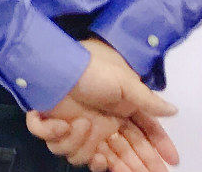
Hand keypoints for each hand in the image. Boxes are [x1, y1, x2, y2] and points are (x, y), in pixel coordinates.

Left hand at [24, 40, 177, 171]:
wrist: (57, 61)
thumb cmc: (91, 69)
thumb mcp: (124, 82)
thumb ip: (147, 100)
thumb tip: (172, 110)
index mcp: (116, 116)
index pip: (138, 141)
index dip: (151, 155)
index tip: (165, 166)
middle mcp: (98, 125)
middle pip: (117, 156)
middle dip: (131, 167)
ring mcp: (74, 127)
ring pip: (82, 155)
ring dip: (81, 144)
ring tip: (82, 123)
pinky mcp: (51, 124)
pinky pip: (53, 143)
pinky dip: (54, 136)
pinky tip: (61, 124)